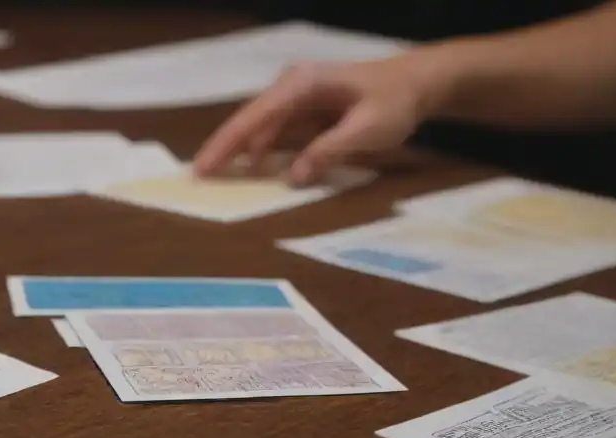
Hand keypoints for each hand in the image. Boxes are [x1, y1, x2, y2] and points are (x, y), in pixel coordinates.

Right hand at [194, 56, 446, 185]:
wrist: (417, 83)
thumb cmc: (394, 103)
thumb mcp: (366, 130)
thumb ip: (327, 152)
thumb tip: (291, 177)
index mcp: (301, 84)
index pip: (254, 117)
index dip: (226, 144)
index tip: (203, 168)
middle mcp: (291, 84)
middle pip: (248, 119)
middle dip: (223, 148)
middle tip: (198, 177)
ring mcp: (296, 94)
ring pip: (258, 125)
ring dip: (240, 150)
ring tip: (219, 177)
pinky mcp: (304, 106)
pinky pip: (274, 129)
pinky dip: (261, 148)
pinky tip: (254, 168)